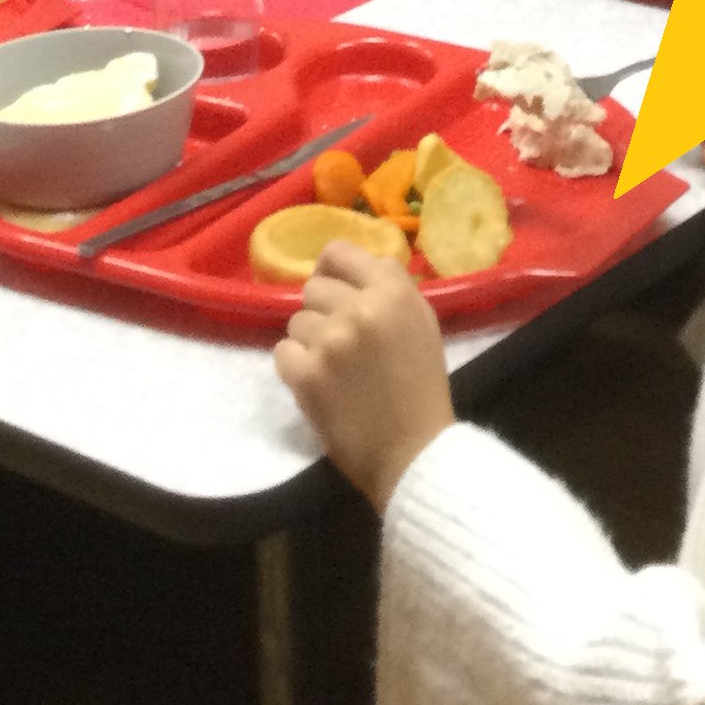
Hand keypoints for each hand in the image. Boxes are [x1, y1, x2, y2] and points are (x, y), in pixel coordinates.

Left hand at [274, 241, 455, 509]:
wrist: (414, 452)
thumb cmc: (421, 387)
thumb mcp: (421, 322)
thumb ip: (390, 288)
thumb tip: (356, 268)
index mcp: (393, 292)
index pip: (339, 252)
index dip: (331, 269)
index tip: (334, 288)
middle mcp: (360, 309)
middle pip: (313, 288)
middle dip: (323, 312)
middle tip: (341, 342)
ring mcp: (330, 342)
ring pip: (296, 322)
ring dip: (310, 343)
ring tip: (334, 369)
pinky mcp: (306, 376)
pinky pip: (282, 352)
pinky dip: (296, 368)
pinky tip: (320, 384)